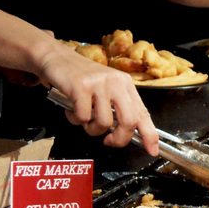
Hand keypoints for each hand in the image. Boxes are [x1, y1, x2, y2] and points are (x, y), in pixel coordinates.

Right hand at [36, 43, 158, 154]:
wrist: (56, 57)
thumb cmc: (80, 78)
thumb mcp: (106, 89)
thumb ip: (117, 108)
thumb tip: (127, 134)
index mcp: (125, 84)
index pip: (143, 113)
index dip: (150, 134)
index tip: (152, 150)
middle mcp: (116, 82)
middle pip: (129, 120)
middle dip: (120, 139)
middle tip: (109, 141)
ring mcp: (99, 84)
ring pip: (103, 122)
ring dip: (91, 129)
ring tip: (84, 119)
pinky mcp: (81, 86)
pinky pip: (83, 117)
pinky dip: (75, 120)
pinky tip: (72, 110)